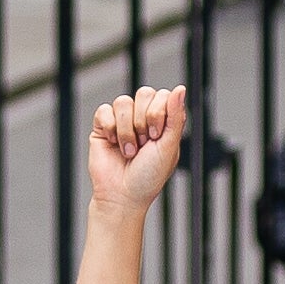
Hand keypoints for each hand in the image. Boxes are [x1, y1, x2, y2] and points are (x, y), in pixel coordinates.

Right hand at [85, 86, 186, 219]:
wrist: (122, 195)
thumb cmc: (149, 176)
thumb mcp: (169, 146)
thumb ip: (175, 116)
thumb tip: (181, 88)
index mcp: (164, 121)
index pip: (163, 95)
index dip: (159, 112)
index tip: (157, 136)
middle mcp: (143, 117)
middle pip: (144, 93)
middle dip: (143, 121)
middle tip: (144, 143)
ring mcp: (123, 121)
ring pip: (123, 101)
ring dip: (127, 130)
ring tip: (129, 150)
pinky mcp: (103, 126)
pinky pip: (104, 110)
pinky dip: (110, 128)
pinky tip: (114, 144)